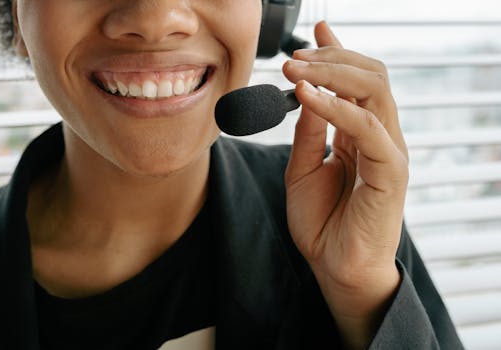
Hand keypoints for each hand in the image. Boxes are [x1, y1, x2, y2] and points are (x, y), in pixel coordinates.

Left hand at [282, 21, 408, 348]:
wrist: (334, 267)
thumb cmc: (321, 223)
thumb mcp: (301, 170)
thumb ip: (307, 132)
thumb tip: (305, 94)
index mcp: (358, 134)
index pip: (355, 82)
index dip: (337, 53)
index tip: (315, 31)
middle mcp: (378, 136)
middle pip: (369, 76)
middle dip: (330, 58)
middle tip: (293, 56)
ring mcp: (388, 151)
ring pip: (374, 90)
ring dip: (332, 73)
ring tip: (294, 68)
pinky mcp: (391, 170)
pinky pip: (369, 127)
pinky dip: (337, 107)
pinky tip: (308, 96)